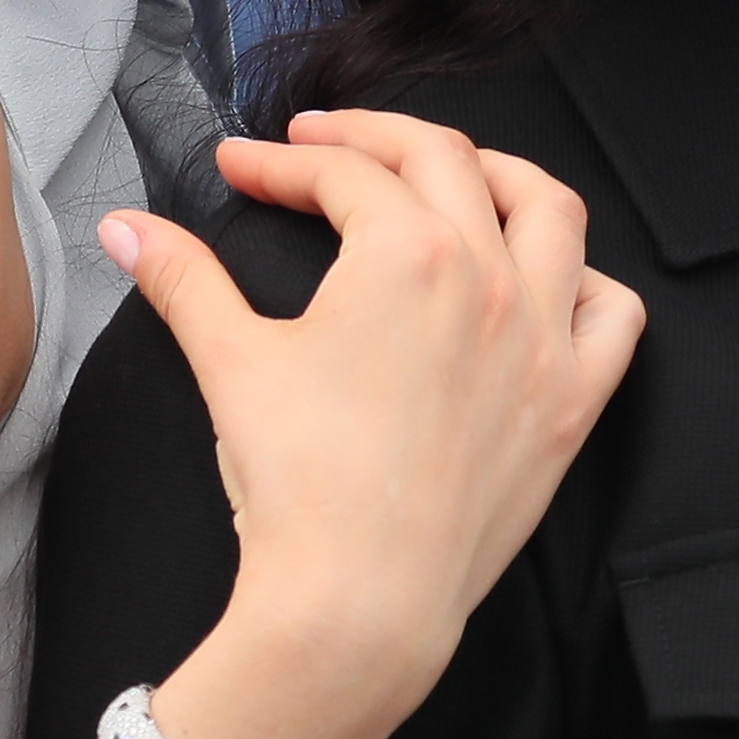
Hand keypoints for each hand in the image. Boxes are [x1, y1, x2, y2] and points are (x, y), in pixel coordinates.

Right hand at [96, 112, 642, 738]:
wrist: (358, 600)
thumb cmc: (300, 487)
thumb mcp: (230, 361)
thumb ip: (182, 278)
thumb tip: (126, 228)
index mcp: (407, 255)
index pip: (340, 174)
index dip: (279, 162)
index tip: (242, 170)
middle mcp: (489, 279)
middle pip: (442, 160)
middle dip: (372, 138)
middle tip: (319, 146)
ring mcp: (541, 339)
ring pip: (550, 211)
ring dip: (497, 174)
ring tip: (450, 173)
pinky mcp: (571, 402)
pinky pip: (613, 314)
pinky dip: (586, 281)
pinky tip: (547, 279)